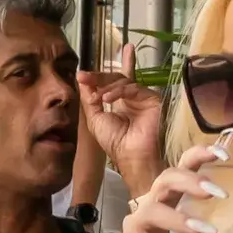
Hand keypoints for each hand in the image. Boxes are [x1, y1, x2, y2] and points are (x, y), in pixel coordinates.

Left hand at [80, 63, 166, 197]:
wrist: (132, 156)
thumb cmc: (115, 142)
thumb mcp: (95, 119)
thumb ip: (89, 100)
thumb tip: (82, 81)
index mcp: (119, 103)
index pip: (108, 84)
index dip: (95, 78)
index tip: (81, 76)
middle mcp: (131, 98)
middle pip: (115, 78)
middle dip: (99, 77)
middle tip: (85, 77)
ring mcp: (142, 97)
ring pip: (123, 81)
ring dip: (107, 87)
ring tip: (98, 98)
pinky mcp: (151, 98)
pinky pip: (133, 88)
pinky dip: (118, 91)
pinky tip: (107, 99)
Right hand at [105, 145, 227, 232]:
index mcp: (173, 201)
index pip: (183, 166)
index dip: (200, 156)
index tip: (224, 155)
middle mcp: (152, 207)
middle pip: (166, 179)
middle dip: (192, 182)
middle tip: (219, 193)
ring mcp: (137, 228)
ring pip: (153, 210)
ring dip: (181, 219)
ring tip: (206, 230)